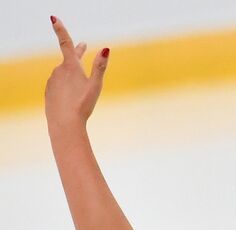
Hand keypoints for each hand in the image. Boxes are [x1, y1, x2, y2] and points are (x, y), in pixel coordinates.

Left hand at [45, 16, 108, 131]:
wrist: (65, 124)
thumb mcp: (95, 86)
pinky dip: (64, 87)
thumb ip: (100, 67)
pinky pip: (58, 86)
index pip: (65, 42)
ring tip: (78, 80)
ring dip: (70, 73)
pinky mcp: (49, 92)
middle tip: (83, 47)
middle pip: (68, 59)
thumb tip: (106, 49)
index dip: (60, 29)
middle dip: (77, 53)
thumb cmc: (82, 105)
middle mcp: (59, 70)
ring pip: (63, 74)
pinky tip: (68, 96)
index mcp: (71, 66)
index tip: (54, 19)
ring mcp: (52, 81)